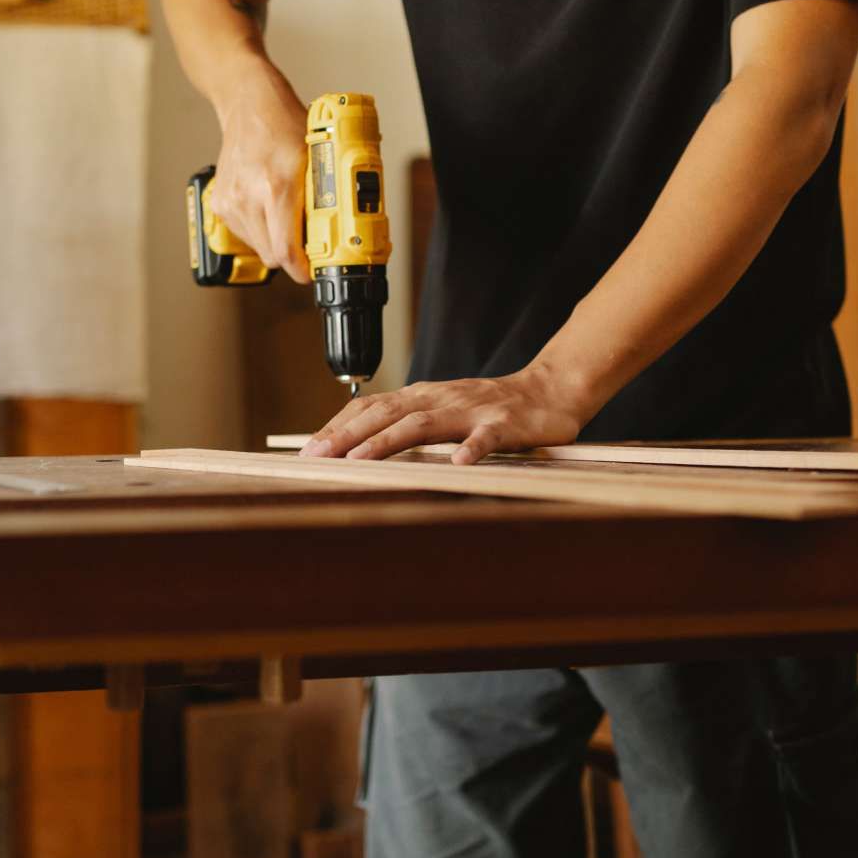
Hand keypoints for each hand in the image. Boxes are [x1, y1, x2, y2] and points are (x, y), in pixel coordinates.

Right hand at [209, 59, 308, 282]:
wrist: (248, 105)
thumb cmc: (284, 125)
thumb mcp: (317, 157)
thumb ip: (325, 195)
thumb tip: (340, 229)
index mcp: (276, 187)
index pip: (285, 250)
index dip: (301, 268)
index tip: (311, 270)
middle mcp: (248, 197)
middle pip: (272, 255)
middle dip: (291, 254)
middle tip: (306, 241)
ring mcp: (230, 202)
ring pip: (258, 247)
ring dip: (275, 241)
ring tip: (285, 215)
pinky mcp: (220, 204)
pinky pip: (245, 234)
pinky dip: (259, 229)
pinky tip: (267, 207)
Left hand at [299, 365, 596, 463]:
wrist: (549, 392)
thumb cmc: (492, 408)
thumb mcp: (443, 412)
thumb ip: (407, 424)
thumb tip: (359, 445)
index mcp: (423, 397)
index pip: (371, 408)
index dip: (338, 427)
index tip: (308, 449)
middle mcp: (440, 399)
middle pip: (387, 414)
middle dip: (347, 435)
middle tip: (317, 457)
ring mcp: (471, 410)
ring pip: (423, 424)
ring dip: (388, 441)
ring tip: (359, 459)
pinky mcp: (504, 425)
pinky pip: (486, 438)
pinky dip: (472, 450)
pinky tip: (459, 465)